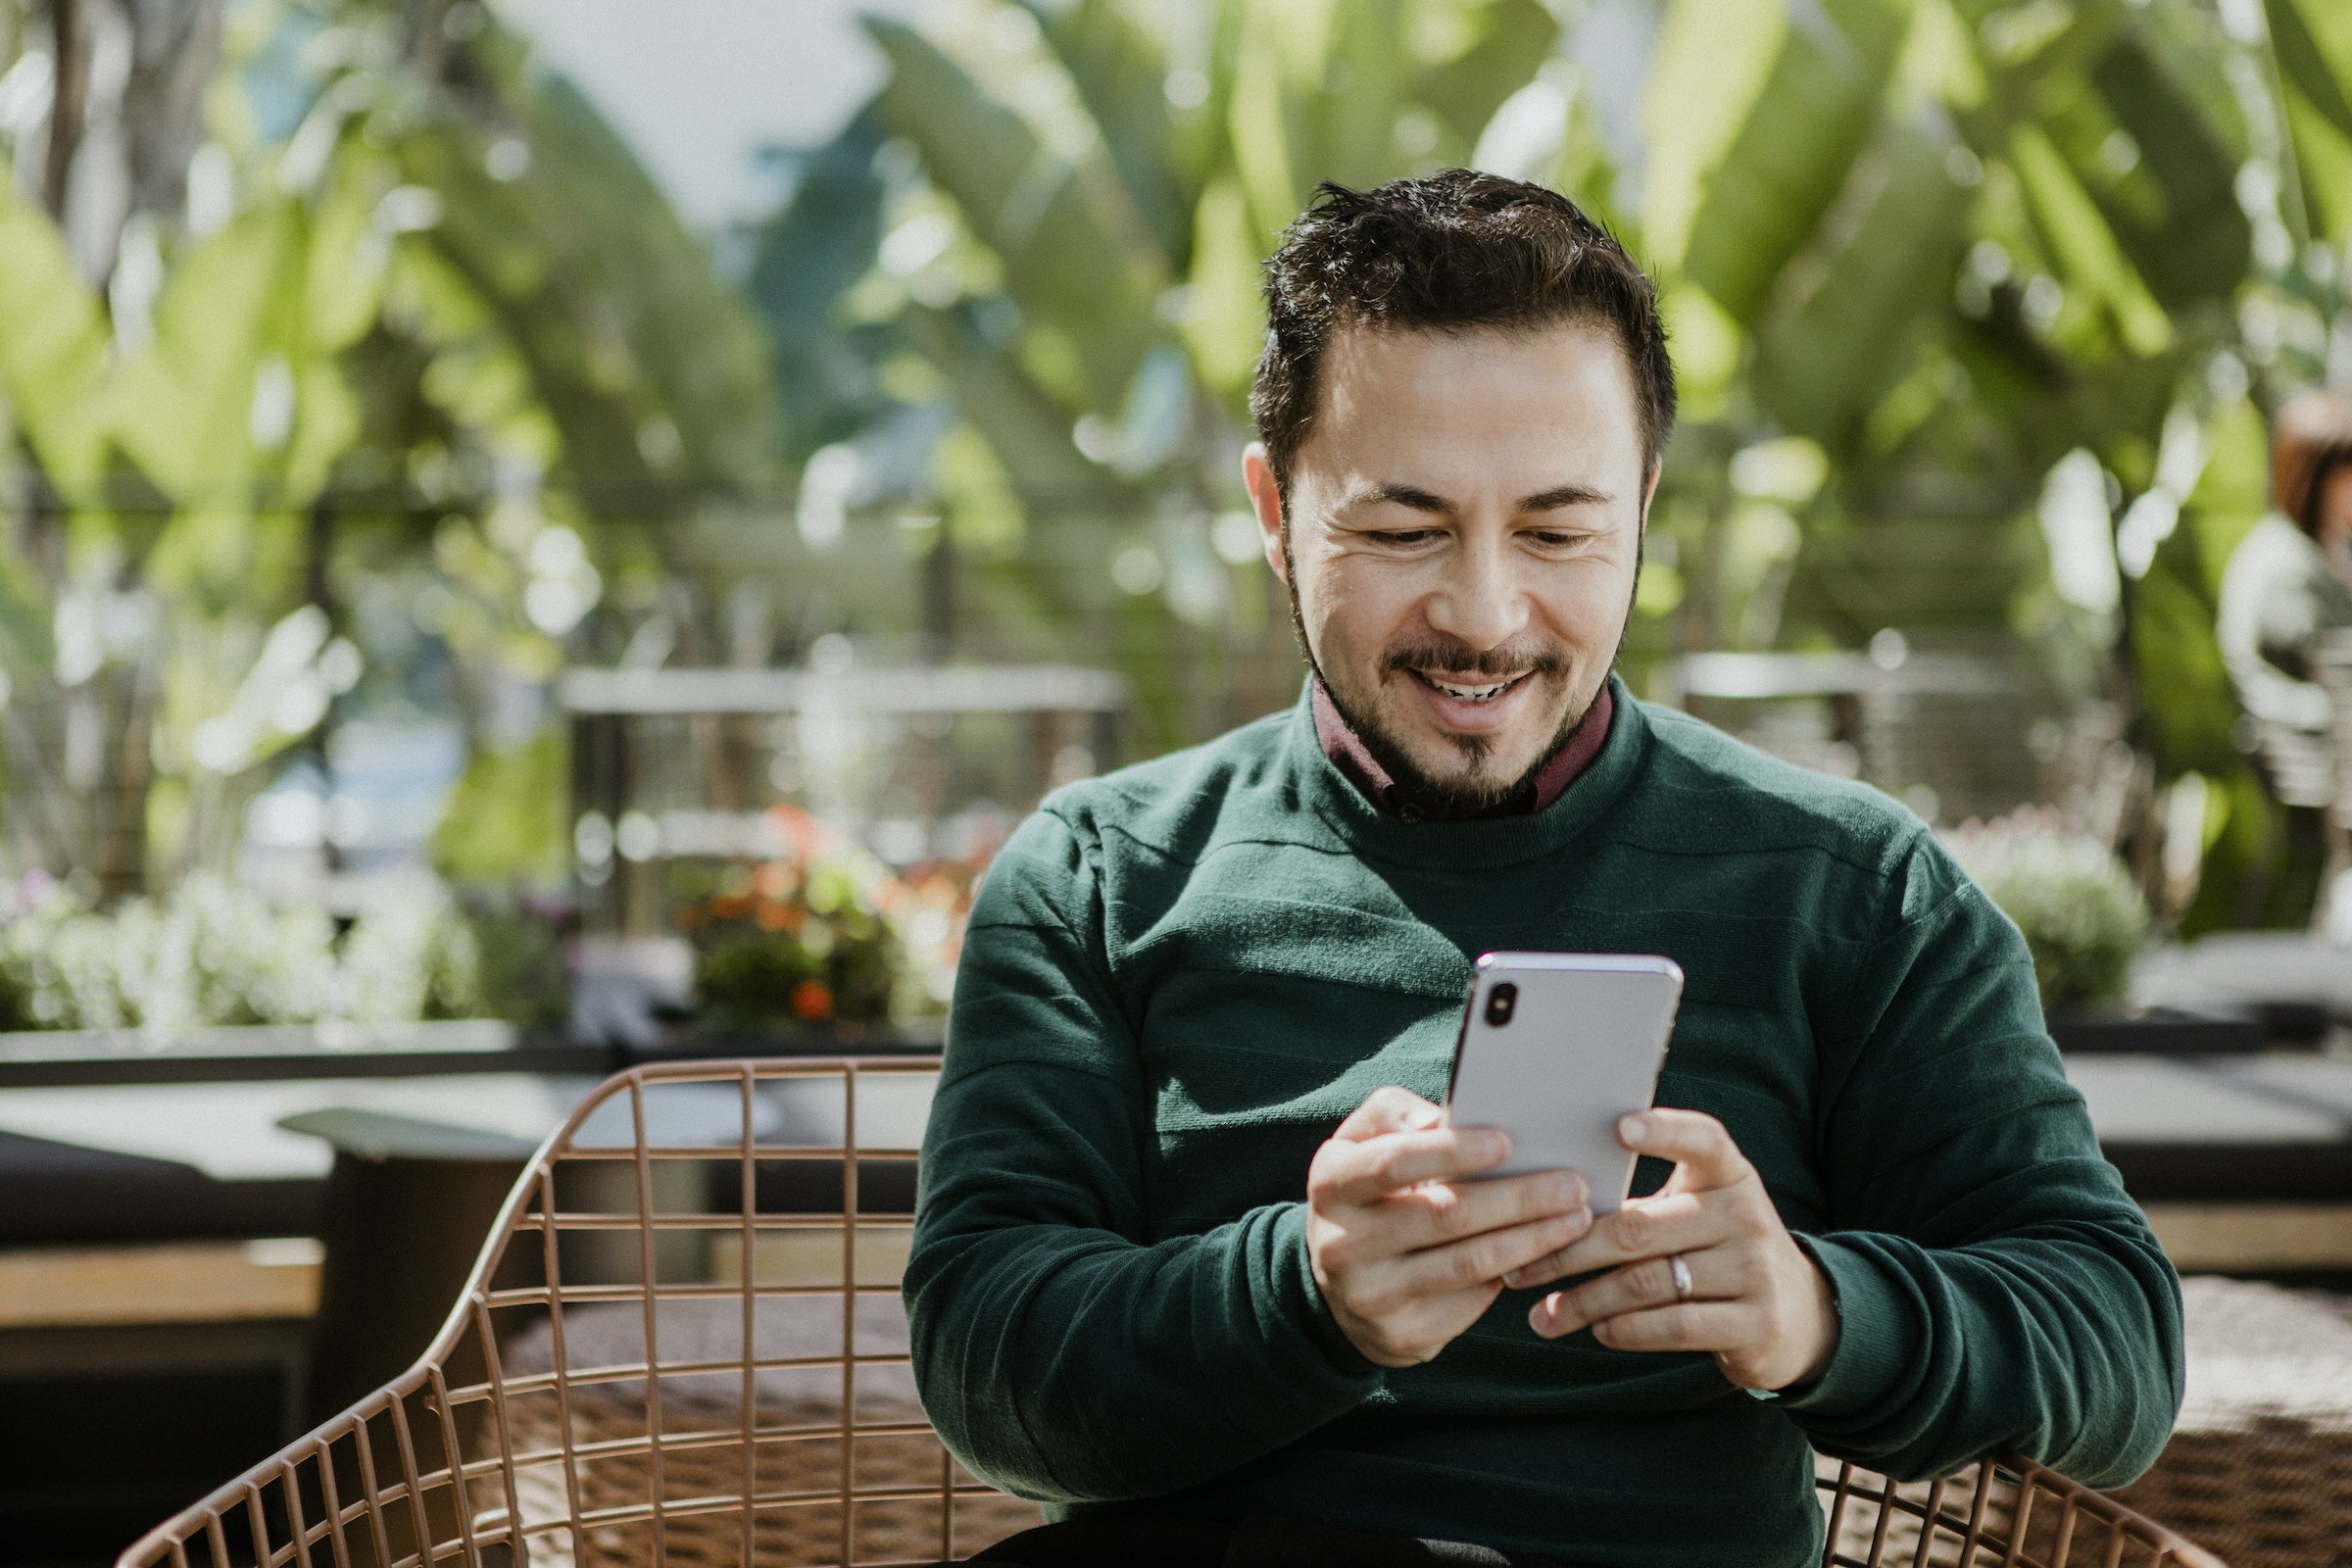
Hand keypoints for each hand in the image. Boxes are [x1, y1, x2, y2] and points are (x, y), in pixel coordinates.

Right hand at [1306, 1086, 1592, 1367]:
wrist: (1337, 1289)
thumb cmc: (1368, 1194)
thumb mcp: (1359, 1145)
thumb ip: (1392, 1115)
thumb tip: (1437, 1120)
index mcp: (1331, 1184)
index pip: (1394, 1163)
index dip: (1453, 1152)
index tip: (1508, 1142)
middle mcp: (1342, 1244)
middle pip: (1445, 1216)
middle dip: (1518, 1198)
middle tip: (1572, 1184)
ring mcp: (1371, 1296)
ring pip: (1469, 1263)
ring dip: (1533, 1239)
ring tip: (1576, 1217)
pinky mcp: (1401, 1335)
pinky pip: (1471, 1301)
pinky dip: (1513, 1272)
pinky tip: (1546, 1253)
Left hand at [1511, 1108, 1836, 1392]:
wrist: (1800, 1315)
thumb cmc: (1717, 1249)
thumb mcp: (1700, 1211)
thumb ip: (1645, 1200)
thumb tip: (1548, 1203)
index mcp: (1729, 1174)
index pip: (1702, 1139)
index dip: (1663, 1130)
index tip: (1618, 1127)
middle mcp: (1746, 1214)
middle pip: (1639, 1228)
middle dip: (1569, 1251)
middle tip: (1520, 1269)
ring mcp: (1756, 1270)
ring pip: (1648, 1282)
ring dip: (1586, 1301)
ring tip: (1543, 1316)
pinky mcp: (1756, 1324)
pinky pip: (1676, 1325)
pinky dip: (1628, 1330)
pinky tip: (1598, 1331)